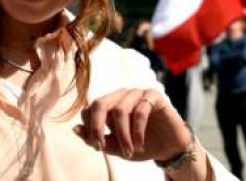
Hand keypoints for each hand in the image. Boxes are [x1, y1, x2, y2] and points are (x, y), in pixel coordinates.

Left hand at [75, 88, 191, 162]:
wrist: (170, 149)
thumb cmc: (141, 145)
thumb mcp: (117, 148)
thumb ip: (97, 140)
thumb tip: (75, 129)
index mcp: (109, 104)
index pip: (89, 109)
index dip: (89, 127)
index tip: (97, 146)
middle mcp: (120, 96)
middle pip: (99, 104)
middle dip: (97, 127)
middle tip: (101, 147)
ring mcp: (136, 93)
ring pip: (120, 110)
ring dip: (122, 135)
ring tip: (129, 152)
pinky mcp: (153, 96)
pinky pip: (140, 110)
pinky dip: (137, 131)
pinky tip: (140, 145)